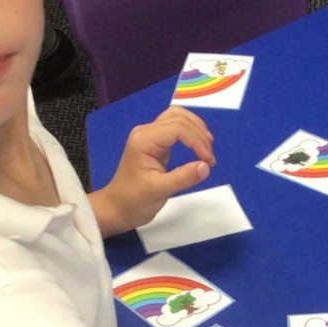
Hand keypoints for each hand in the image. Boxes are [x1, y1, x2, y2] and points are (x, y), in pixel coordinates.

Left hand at [91, 106, 215, 235]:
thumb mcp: (159, 191)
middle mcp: (146, 132)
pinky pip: (175, 128)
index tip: (209, 161)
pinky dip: (190, 133)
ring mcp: (150, 135)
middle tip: (210, 158)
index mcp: (144, 140)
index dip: (197, 141)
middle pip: (179, 118)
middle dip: (198, 135)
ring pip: (177, 118)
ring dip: (196, 129)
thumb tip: (206, 166)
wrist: (117, 208)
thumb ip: (183, 177)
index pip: (177, 128)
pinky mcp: (155, 143)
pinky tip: (199, 146)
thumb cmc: (134, 200)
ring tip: (208, 148)